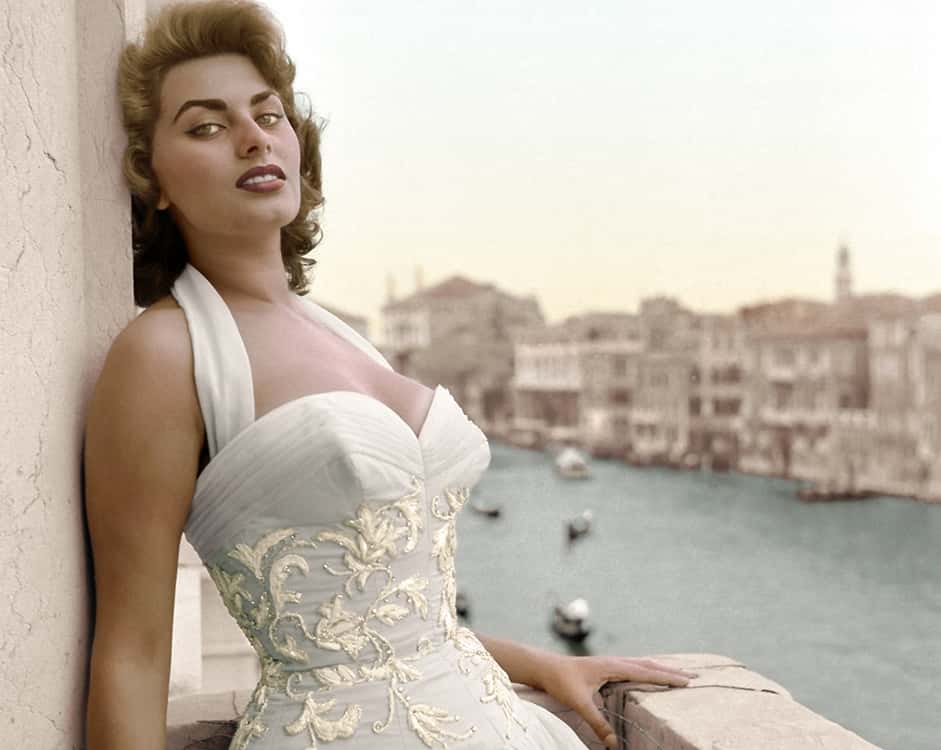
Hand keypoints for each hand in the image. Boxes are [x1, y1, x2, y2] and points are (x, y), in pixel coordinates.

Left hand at [535, 654, 696, 748]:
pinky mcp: (606, 666)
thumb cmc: (561, 681)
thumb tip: (614, 744)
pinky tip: (650, 672)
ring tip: (678, 672)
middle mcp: (614, 661)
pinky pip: (633, 665)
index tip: (686, 681)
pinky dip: (647, 668)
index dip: (666, 677)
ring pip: (642, 663)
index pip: (645, 672)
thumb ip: (597, 723)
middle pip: (649, 665)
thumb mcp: (580, 703)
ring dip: (661, 668)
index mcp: (612, 666)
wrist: (545, 667)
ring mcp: (610, 662)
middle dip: (671, 670)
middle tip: (693, 676)